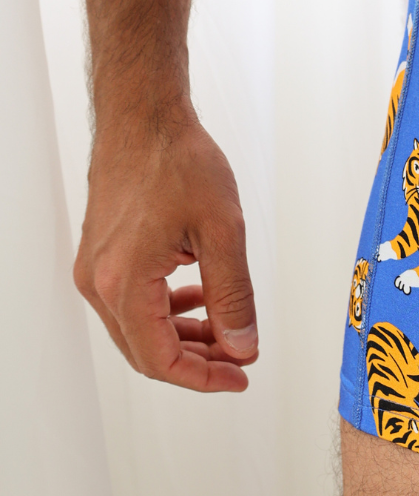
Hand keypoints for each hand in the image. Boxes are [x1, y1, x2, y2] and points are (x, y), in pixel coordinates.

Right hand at [74, 107, 257, 390]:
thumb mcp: (222, 232)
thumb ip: (234, 295)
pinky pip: (135, 301)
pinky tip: (201, 299)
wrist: (144, 117)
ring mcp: (98, 268)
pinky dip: (170, 310)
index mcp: (124, 282)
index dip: (204, 377)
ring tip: (228, 332)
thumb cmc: (176, 160)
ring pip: (141, 328)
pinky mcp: (105, 254)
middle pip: (146, 351)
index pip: (160, 360)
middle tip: (240, 359)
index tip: (239, 375)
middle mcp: (100, 281)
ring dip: (185, 337)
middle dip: (198, 361)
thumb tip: (242, 343)